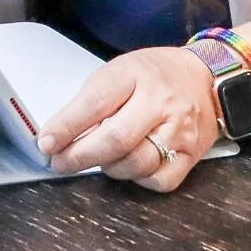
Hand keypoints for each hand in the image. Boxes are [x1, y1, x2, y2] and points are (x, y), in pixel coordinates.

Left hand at [35, 46, 219, 192]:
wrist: (205, 77)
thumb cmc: (154, 74)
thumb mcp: (120, 70)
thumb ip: (93, 99)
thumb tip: (61, 132)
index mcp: (134, 74)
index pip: (95, 103)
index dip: (66, 126)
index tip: (46, 142)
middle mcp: (160, 103)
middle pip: (115, 139)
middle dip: (80, 156)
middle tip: (59, 162)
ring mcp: (179, 130)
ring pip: (136, 163)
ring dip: (107, 168)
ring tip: (97, 160)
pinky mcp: (192, 154)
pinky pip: (159, 180)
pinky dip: (138, 179)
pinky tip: (129, 167)